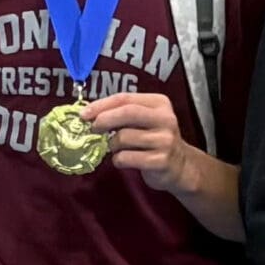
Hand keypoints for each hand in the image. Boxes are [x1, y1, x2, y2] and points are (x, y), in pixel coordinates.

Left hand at [87, 92, 210, 194]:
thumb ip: (123, 114)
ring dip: (112, 145)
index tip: (84, 114)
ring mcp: (164, 141)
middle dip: (104, 119)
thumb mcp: (145, 120)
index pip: (125, 98)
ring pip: (124, 137)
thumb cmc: (154, 140)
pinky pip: (126, 158)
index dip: (101, 105)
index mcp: (159, 103)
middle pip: (127, 113)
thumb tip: (90, 115)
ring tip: (116, 148)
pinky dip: (118, 160)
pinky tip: (124, 160)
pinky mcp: (160, 161)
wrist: (180, 166)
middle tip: (93, 128)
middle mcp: (165, 119)